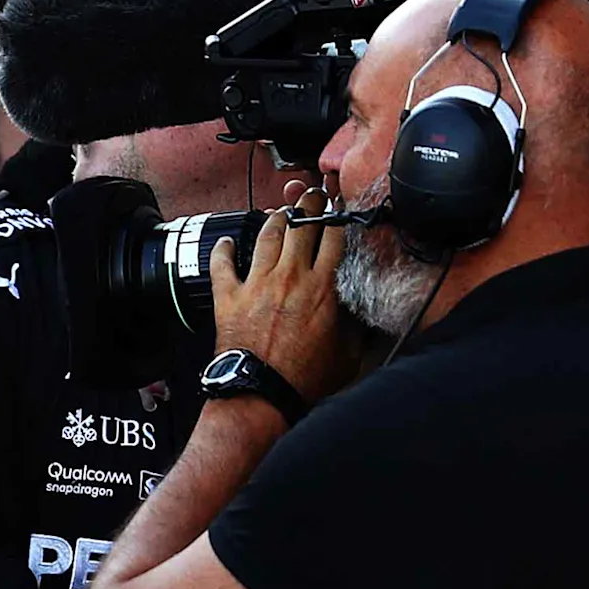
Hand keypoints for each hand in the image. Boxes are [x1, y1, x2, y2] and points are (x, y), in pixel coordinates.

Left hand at [209, 196, 357, 406]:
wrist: (261, 392)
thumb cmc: (302, 378)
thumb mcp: (348, 353)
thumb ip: (357, 328)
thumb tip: (366, 319)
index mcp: (323, 287)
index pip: (333, 237)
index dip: (337, 216)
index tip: (338, 206)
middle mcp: (289, 278)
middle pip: (301, 227)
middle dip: (308, 206)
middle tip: (311, 195)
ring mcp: (256, 284)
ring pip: (266, 237)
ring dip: (274, 220)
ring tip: (279, 212)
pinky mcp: (228, 297)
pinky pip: (222, 264)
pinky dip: (222, 250)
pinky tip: (225, 241)